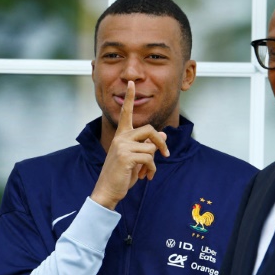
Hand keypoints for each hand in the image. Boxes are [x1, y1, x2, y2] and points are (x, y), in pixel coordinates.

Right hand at [90, 80, 168, 209]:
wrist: (107, 191)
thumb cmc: (121, 175)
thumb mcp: (136, 158)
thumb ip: (147, 145)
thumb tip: (162, 134)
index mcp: (121, 136)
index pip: (126, 113)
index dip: (130, 98)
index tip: (132, 83)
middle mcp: (120, 138)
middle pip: (149, 130)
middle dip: (161, 143)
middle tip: (166, 155)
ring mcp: (122, 146)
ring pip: (151, 148)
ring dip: (153, 164)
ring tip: (146, 173)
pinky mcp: (126, 156)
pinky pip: (149, 158)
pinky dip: (151, 169)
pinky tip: (144, 177)